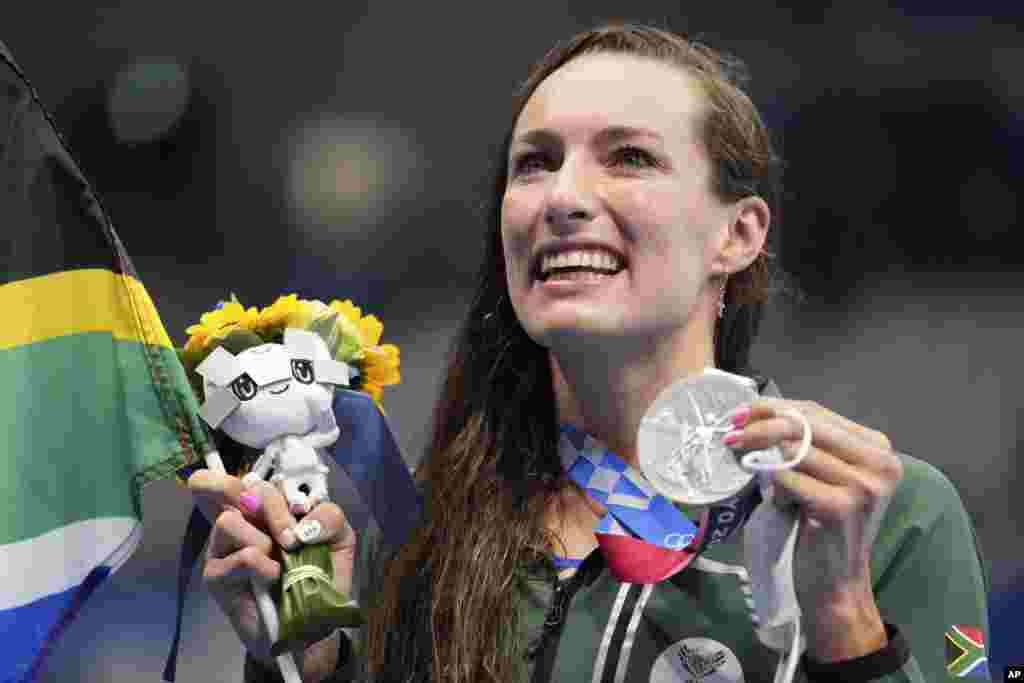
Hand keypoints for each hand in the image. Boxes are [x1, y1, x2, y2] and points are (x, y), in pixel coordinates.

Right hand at [188, 470, 356, 665]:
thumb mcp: (338, 537)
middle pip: (239, 489)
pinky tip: (272, 579)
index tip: (279, 501)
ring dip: (266, 540)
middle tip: (293, 539)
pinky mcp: (216, 577)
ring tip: (281, 563)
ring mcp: (221, 548)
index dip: (239, 479)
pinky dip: (264, 566)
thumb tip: (304, 523)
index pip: (234, 477)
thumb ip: (329, 515)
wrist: (312, 625)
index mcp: (264, 508)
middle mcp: (239, 522)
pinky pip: (241, 556)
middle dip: (275, 510)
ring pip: (230, 520)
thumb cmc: (320, 575)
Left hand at [724, 398, 902, 661]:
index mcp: (877, 448)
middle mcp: (879, 462)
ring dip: (761, 453)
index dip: (774, 407)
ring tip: (744, 460)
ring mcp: (864, 486)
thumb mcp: (822, 476)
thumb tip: (757, 410)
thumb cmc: (821, 527)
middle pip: (805, 424)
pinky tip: (772, 497)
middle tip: (730, 431)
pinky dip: (771, 482)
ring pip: (794, 449)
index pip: (816, 412)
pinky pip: (788, 478)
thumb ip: (805, 443)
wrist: (835, 584)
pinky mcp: (842, 508)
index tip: (741, 412)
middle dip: (761, 423)